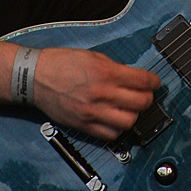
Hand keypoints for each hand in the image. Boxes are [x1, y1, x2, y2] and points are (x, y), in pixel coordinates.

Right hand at [32, 47, 160, 140]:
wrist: (35, 77)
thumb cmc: (61, 63)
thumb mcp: (92, 56)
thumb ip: (114, 68)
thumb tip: (132, 78)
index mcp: (105, 72)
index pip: (142, 81)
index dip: (154, 81)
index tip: (155, 82)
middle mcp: (101, 93)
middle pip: (140, 103)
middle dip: (147, 98)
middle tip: (145, 95)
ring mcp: (92, 112)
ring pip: (128, 122)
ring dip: (134, 115)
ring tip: (131, 108)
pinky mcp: (84, 125)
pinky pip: (110, 135)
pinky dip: (118, 129)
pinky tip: (116, 119)